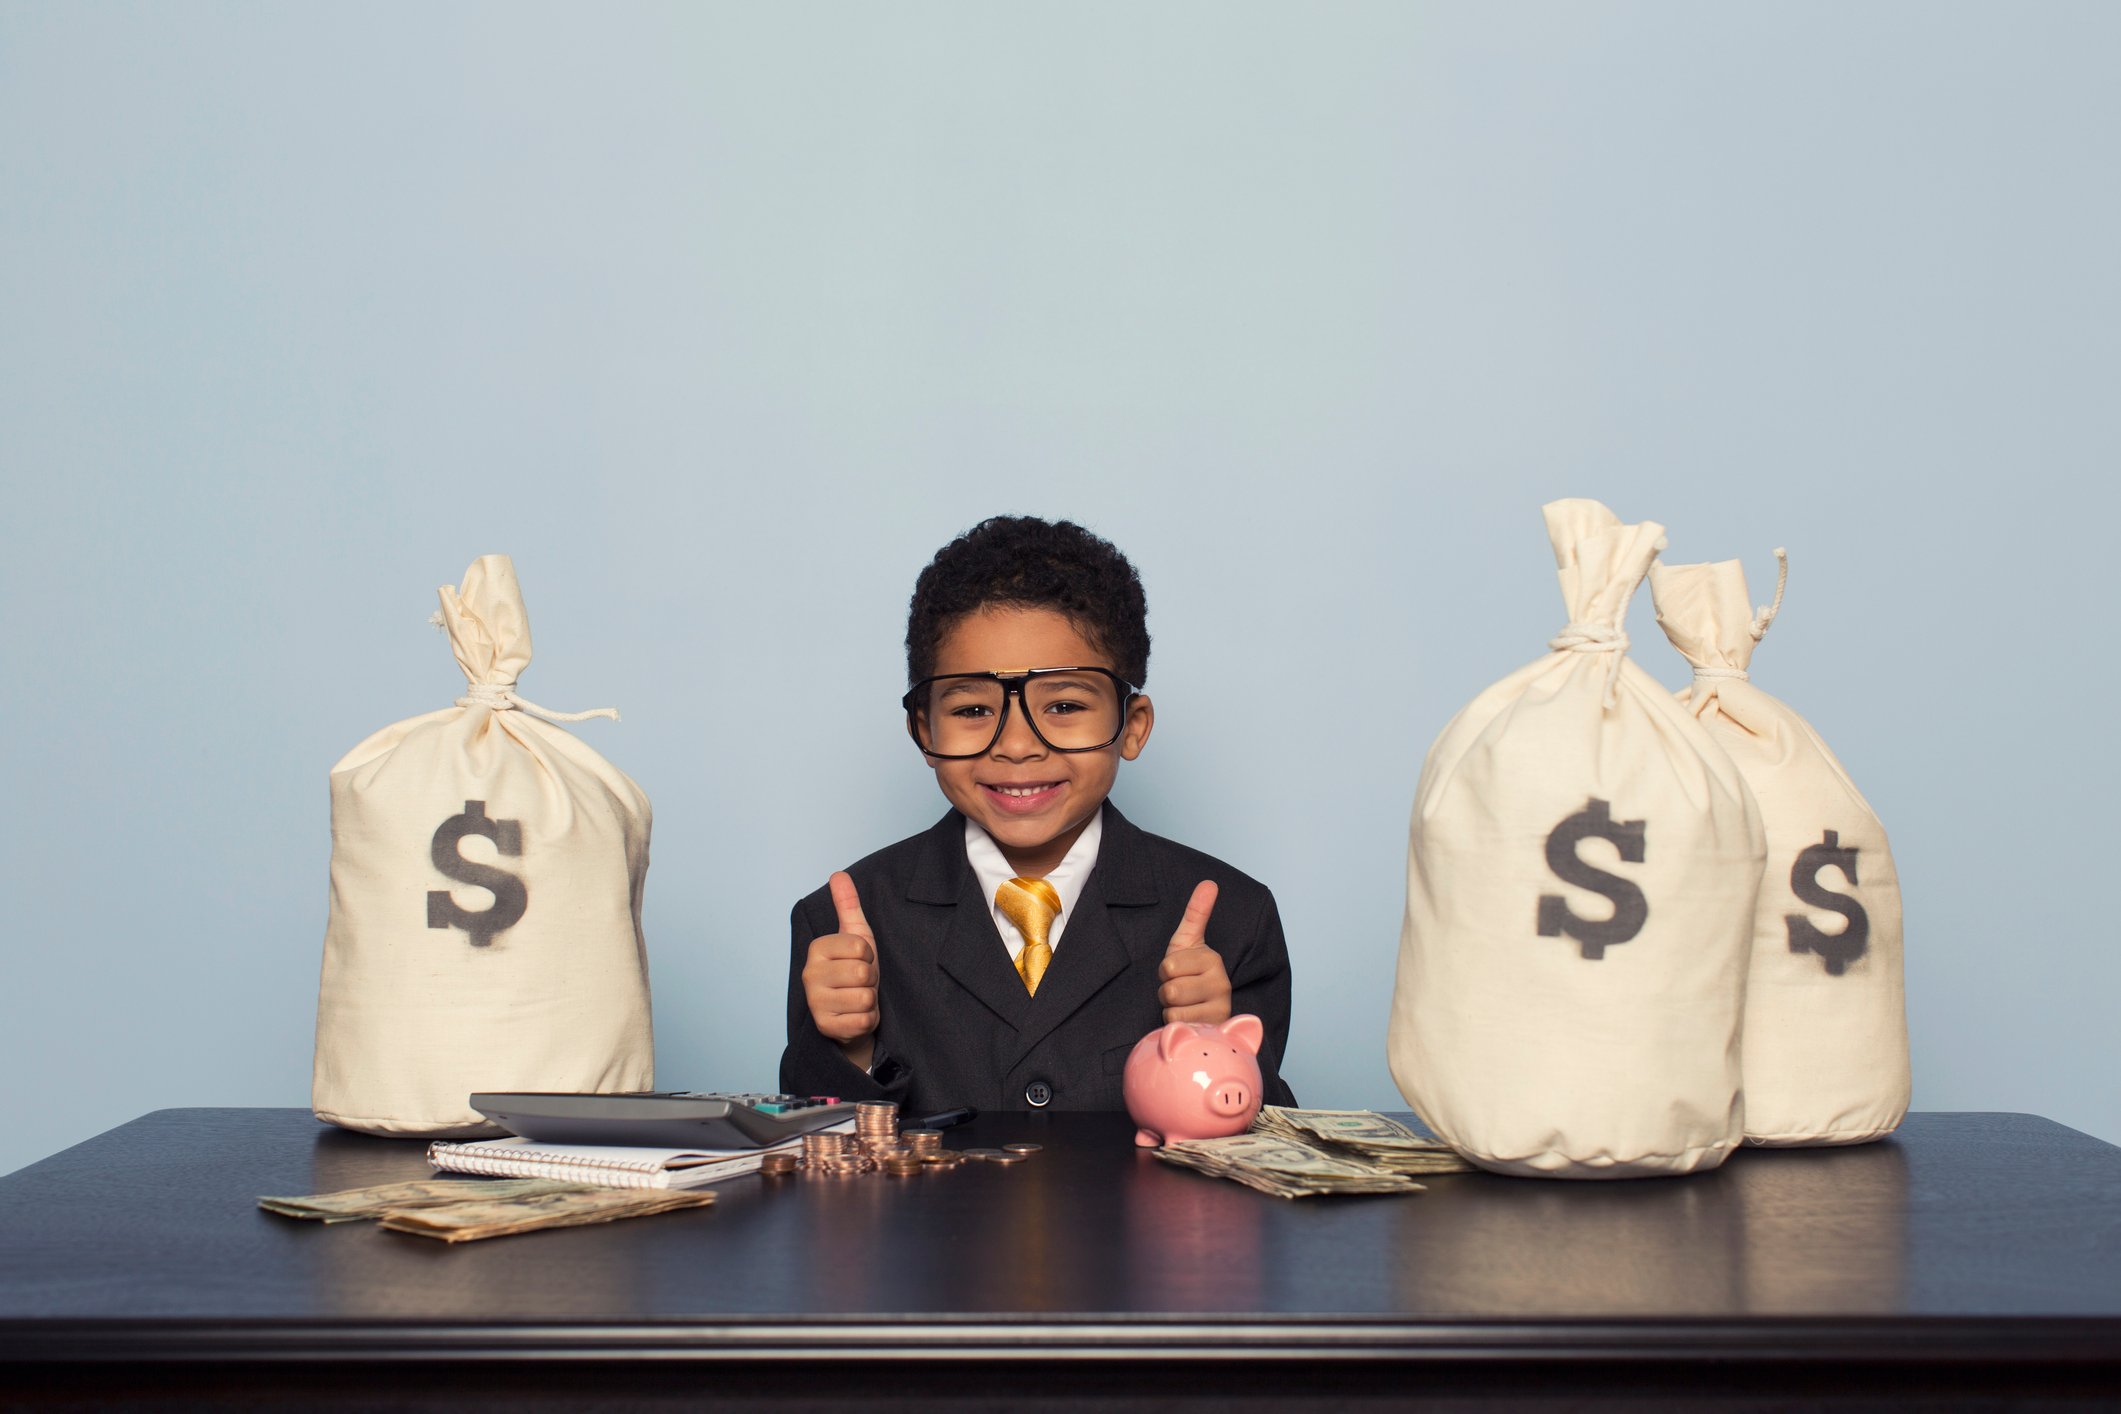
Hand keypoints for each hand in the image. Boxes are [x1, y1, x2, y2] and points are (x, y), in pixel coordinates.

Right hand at [803, 872, 878, 1067]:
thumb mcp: (857, 936)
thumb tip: (838, 874)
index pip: (861, 947)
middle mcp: (809, 975)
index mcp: (817, 949)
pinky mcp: (825, 1027)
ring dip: (869, 1000)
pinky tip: (855, 1016)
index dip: (869, 956)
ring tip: (858, 998)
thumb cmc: (855, 971)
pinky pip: (863, 1020)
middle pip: (862, 973)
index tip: (860, 961)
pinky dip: (867, 1020)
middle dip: (870, 979)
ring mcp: (815, 1003)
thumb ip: (848, 905)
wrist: (851, 1014)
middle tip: (861, 983)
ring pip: (864, 997)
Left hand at [1157, 880, 1229, 1024]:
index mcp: (1213, 959)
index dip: (1165, 971)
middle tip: (1179, 989)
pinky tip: (1188, 1018)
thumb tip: (1209, 883)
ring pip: (1173, 1008)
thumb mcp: (1187, 942)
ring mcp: (1220, 1008)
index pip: (1168, 966)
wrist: (1201, 1007)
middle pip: (1171, 989)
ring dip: (1171, 1008)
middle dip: (1167, 991)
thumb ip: (1196, 913)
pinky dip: (1176, 1023)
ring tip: (1184, 1003)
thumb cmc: (1189, 972)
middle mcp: (1221, 983)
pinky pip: (1178, 1024)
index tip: (1178, 971)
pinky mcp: (1213, 1028)